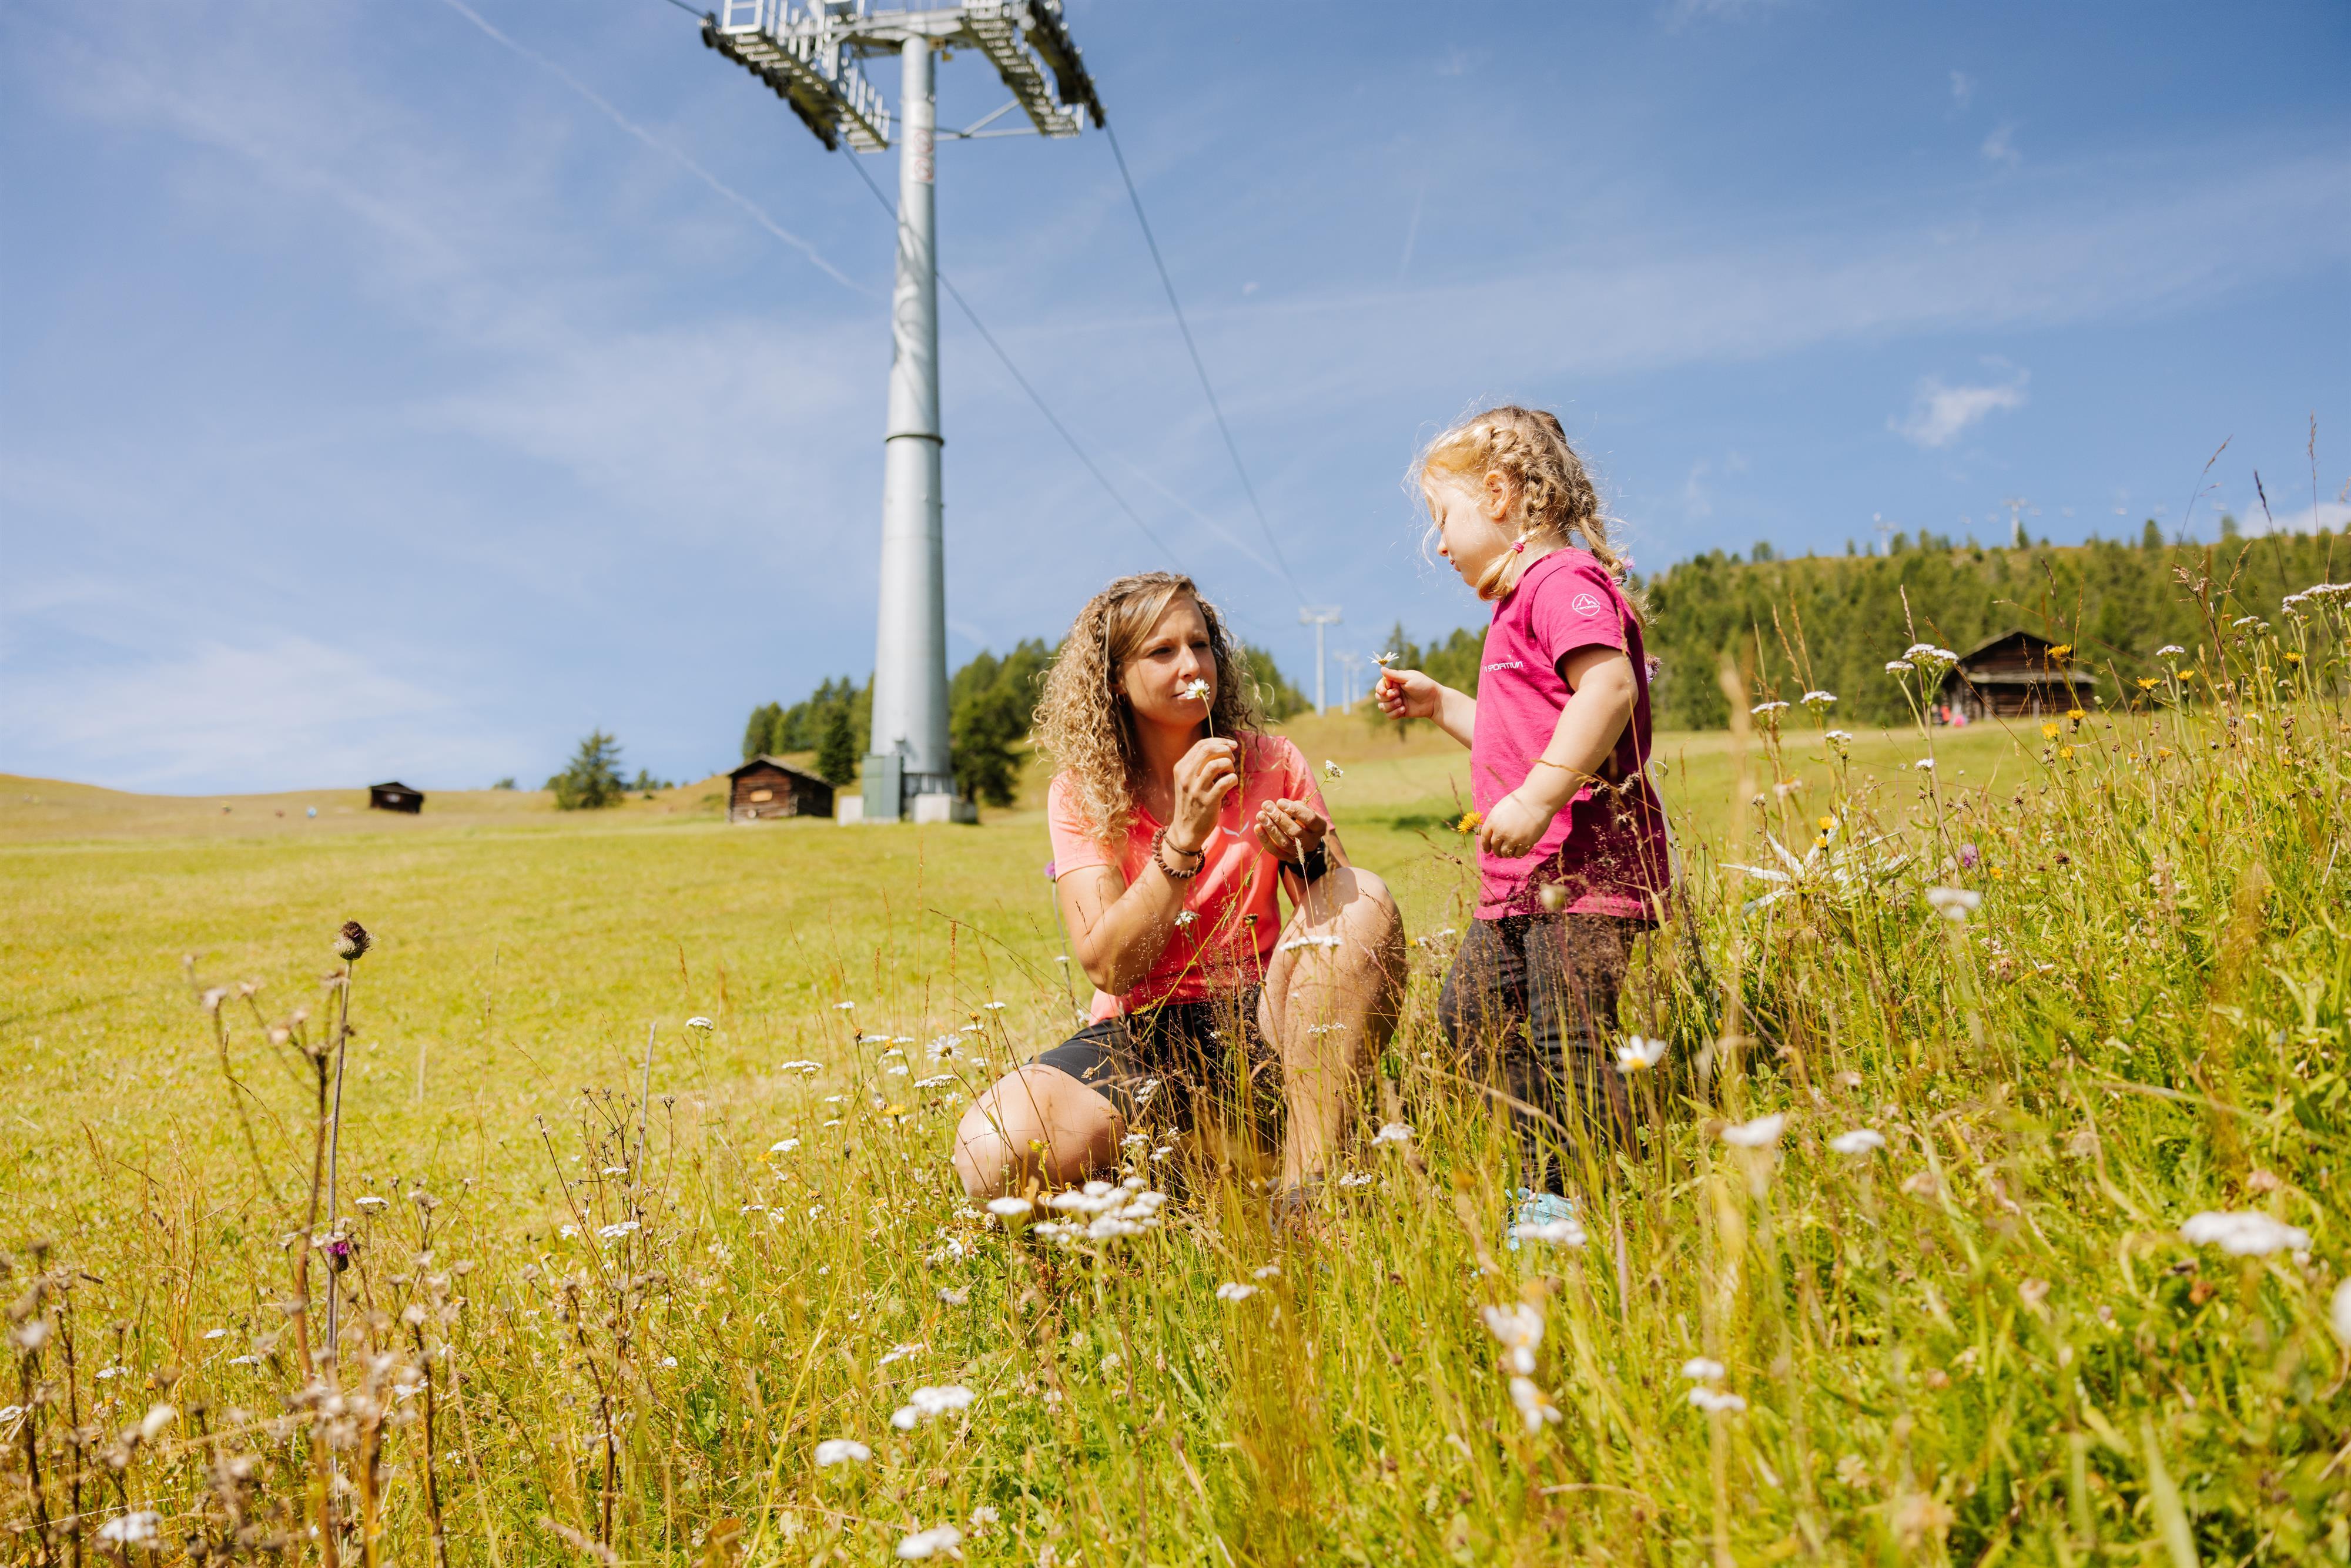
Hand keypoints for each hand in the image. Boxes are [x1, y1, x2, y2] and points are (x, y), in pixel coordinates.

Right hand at [1167, 738, 1239, 854]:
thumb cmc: (1191, 803)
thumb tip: (1220, 749)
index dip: (1219, 741)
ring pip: (1217, 764)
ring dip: (1229, 764)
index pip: (1201, 745)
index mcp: (1181, 768)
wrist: (1185, 830)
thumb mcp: (1187, 781)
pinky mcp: (1208, 801)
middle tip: (1232, 758)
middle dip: (1225, 750)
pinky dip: (1233, 779)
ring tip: (1230, 771)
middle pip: (1208, 750)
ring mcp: (1197, 789)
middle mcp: (1187, 776)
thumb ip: (1197, 766)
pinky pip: (1225, 781)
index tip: (1231, 745)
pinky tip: (1232, 783)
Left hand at [1253, 797, 1327, 862]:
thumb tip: (1280, 805)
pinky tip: (1257, 827)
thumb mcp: (1305, 811)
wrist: (1303, 841)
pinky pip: (1275, 851)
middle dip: (1279, 818)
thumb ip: (1296, 806)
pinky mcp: (1287, 858)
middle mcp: (1311, 842)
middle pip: (1295, 832)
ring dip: (1270, 828)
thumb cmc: (1302, 820)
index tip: (1280, 802)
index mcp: (1320, 828)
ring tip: (1260, 815)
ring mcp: (1299, 852)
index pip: (1310, 819)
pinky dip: (1265, 839)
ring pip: (1284, 842)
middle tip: (1266, 806)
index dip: (1295, 810)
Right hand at [1374, 668, 1439, 720]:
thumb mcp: (1409, 678)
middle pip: (1379, 697)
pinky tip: (1404, 710)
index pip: (1380, 685)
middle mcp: (1394, 692)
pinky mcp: (1399, 712)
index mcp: (1395, 682)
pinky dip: (1394, 713)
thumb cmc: (1424, 686)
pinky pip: (1389, 715)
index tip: (1386, 690)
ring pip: (1382, 707)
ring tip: (1401, 703)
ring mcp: (1396, 702)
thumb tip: (1381, 668)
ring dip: (1390, 705)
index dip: (1380, 688)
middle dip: (1387, 697)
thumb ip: (1394, 675)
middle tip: (1398, 695)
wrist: (1434, 701)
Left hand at [1476, 788, 1557, 858]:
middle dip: (1497, 851)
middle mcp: (1500, 831)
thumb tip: (1491, 837)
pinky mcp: (1526, 843)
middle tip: (1500, 852)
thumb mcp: (1501, 809)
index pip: (1484, 838)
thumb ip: (1495, 823)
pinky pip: (1518, 855)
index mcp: (1493, 821)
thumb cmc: (1520, 802)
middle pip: (1495, 847)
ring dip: (1506, 854)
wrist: (1537, 799)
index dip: (1485, 846)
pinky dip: (1517, 854)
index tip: (1487, 850)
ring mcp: (1513, 838)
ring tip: (1509, 851)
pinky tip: (1519, 850)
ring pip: (1505, 853)